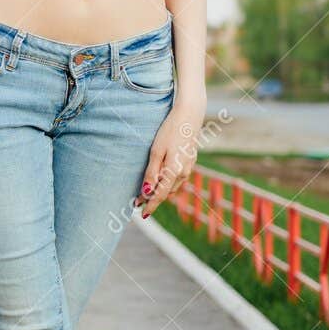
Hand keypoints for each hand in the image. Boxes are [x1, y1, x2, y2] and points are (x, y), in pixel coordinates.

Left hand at [136, 95, 205, 218]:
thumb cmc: (169, 131)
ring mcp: (189, 167)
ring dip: (161, 190)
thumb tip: (147, 192)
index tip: (141, 214)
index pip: (160, 195)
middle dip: (153, 198)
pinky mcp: (190, 161)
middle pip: (166, 192)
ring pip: (173, 186)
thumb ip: (152, 173)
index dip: (150, 205)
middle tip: (138, 201)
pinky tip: (161, 178)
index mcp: (175, 172)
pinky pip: (178, 178)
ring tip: (147, 191)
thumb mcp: (156, 151)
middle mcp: (184, 173)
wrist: (189, 116)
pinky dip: (168, 182)